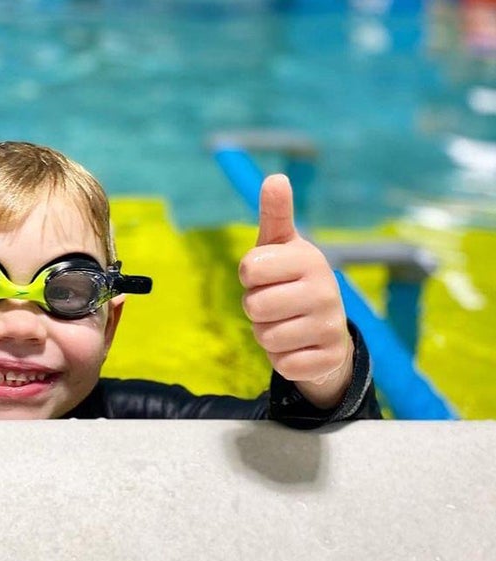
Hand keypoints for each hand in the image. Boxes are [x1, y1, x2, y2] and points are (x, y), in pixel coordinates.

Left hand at [238, 174, 352, 408]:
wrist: (326, 333)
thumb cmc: (291, 281)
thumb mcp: (280, 246)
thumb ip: (275, 213)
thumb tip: (275, 178)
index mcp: (309, 258)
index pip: (249, 268)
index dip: (249, 277)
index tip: (265, 275)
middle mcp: (326, 290)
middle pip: (254, 306)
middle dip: (255, 309)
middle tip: (274, 304)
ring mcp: (331, 325)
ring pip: (266, 337)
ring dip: (267, 335)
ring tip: (285, 324)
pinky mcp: (329, 358)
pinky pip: (282, 363)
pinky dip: (281, 359)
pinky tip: (298, 347)